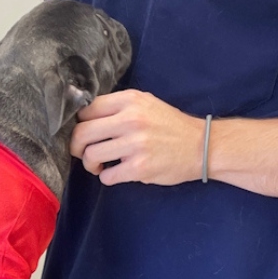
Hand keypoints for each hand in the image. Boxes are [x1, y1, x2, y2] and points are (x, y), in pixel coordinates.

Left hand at [71, 89, 203, 185]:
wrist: (202, 146)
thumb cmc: (169, 124)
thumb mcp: (145, 103)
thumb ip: (117, 106)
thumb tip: (83, 116)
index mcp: (130, 101)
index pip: (87, 109)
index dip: (80, 122)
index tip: (84, 132)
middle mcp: (131, 120)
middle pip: (82, 133)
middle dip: (75, 146)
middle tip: (80, 151)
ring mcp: (135, 145)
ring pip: (91, 155)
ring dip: (90, 164)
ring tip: (99, 164)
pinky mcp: (140, 168)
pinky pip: (107, 176)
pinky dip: (106, 177)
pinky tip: (115, 173)